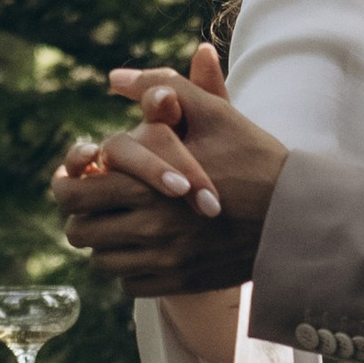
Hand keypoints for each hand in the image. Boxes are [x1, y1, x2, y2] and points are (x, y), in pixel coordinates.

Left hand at [52, 43, 292, 294]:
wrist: (297, 214)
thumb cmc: (254, 157)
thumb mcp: (212, 113)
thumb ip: (162, 87)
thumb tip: (115, 78)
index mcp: (144, 185)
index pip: (73, 194)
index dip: (66, 182)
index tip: (78, 174)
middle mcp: (148, 228)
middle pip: (79, 233)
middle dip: (81, 214)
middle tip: (96, 201)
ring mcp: (164, 261)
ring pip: (101, 262)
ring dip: (105, 243)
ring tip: (122, 223)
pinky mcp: (180, 282)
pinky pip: (130, 284)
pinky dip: (130, 268)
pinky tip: (148, 247)